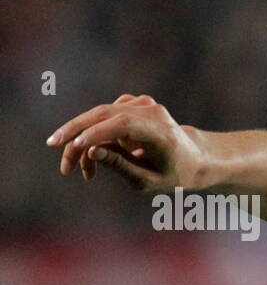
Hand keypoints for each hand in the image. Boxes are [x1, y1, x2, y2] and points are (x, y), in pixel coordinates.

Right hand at [47, 94, 205, 190]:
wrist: (194, 159)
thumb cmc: (174, 175)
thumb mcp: (148, 180)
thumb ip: (120, 165)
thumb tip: (90, 151)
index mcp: (161, 132)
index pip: (123, 124)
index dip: (96, 133)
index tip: (75, 147)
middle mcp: (152, 112)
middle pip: (105, 114)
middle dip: (76, 130)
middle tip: (53, 146)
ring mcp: (143, 104)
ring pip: (100, 116)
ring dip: (82, 138)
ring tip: (77, 169)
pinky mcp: (134, 104)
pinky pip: (106, 117)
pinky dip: (95, 133)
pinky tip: (96, 155)